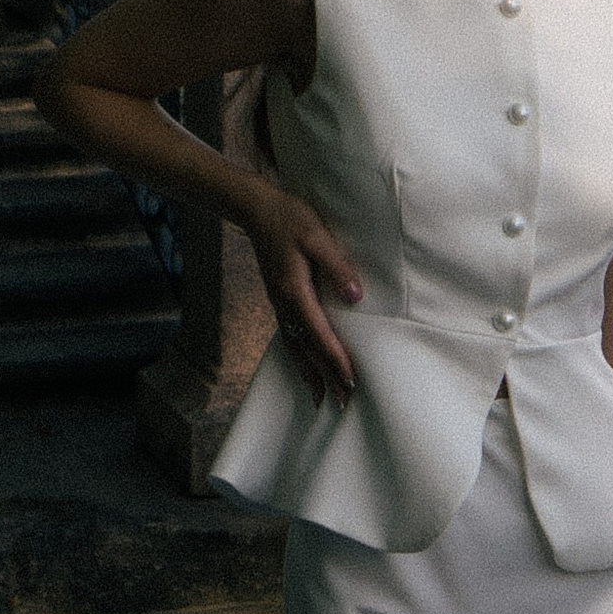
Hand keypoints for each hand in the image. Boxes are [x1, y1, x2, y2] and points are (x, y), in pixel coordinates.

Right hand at [238, 182, 364, 401]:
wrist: (256, 210)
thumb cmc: (290, 218)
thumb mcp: (317, 236)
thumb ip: (337, 266)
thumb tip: (356, 297)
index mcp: (295, 291)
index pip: (320, 334)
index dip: (336, 359)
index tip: (351, 381)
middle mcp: (285, 305)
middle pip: (307, 349)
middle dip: (325, 377)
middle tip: (342, 404)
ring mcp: (278, 305)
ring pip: (295, 348)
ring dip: (310, 375)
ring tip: (321, 399)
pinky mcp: (278, 301)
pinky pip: (289, 338)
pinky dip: (298, 358)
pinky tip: (304, 368)